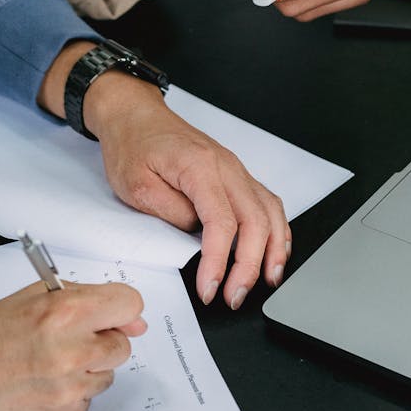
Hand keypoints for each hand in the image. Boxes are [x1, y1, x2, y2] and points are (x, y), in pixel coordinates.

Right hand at [0, 281, 145, 410]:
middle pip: (123, 345)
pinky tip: (41, 386)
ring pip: (106, 375)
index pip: (130, 304)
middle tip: (66, 341)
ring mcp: (70, 390)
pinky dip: (70, 394)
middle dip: (100, 340)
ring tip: (46, 364)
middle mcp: (72, 353)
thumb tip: (134, 320)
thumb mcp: (32, 298)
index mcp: (66, 314)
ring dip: (86, 368)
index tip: (109, 314)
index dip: (119, 309)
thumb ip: (85, 298)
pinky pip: (87, 401)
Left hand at [38, 42, 291, 310]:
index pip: (222, 223)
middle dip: (249, 266)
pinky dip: (277, 230)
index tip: (210, 289)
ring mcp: (235, 170)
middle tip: (236, 296)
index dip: (219, 262)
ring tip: (268, 280)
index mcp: (200, 167)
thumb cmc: (132, 145)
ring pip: (270, 212)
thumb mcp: (136, 186)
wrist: (135, 115)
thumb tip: (196, 238)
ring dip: (273, 250)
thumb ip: (170, 214)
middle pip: (255, 222)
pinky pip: (267, 203)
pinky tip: (275, 250)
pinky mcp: (235, 175)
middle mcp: (226, 167)